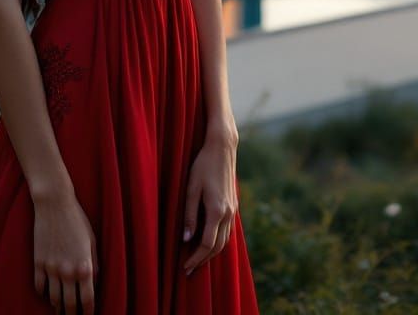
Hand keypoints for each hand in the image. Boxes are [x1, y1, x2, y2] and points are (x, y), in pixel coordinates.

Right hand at [33, 190, 97, 313]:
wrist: (55, 204)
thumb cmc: (77, 220)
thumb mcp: (92, 241)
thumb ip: (94, 265)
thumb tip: (94, 283)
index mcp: (85, 266)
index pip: (88, 300)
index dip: (89, 312)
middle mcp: (68, 271)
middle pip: (70, 305)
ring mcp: (51, 267)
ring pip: (53, 299)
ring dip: (58, 308)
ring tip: (60, 310)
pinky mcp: (38, 262)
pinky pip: (39, 286)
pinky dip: (43, 294)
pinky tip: (47, 294)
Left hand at [182, 133, 239, 276]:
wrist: (222, 148)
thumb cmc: (202, 165)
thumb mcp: (191, 188)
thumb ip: (189, 215)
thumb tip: (186, 239)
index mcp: (216, 211)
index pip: (206, 244)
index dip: (195, 258)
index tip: (184, 267)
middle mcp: (227, 214)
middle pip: (217, 247)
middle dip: (203, 260)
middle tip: (189, 270)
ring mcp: (233, 210)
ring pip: (225, 241)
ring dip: (211, 253)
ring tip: (197, 260)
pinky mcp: (233, 206)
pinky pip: (227, 231)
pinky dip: (218, 242)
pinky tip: (209, 243)